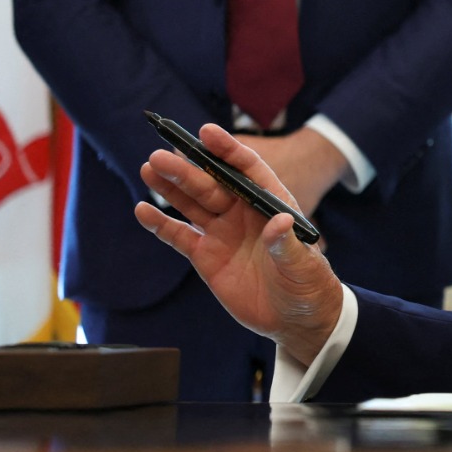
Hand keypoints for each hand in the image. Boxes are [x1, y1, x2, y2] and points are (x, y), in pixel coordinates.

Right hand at [135, 123, 342, 366]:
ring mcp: (223, 233)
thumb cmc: (309, 285)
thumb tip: (280, 222)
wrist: (296, 319)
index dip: (227, 150)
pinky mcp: (207, 257)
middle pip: (212, 184)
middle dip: (188, 168)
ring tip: (149, 167)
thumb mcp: (304, 265)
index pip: (247, 169)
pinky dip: (161, 224)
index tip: (206, 132)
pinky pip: (180, 235)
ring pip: (193, 203)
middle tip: (161, 154)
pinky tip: (143, 209)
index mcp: (271, 205)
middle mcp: (244, 213)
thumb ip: (288, 244)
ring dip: (171, 186)